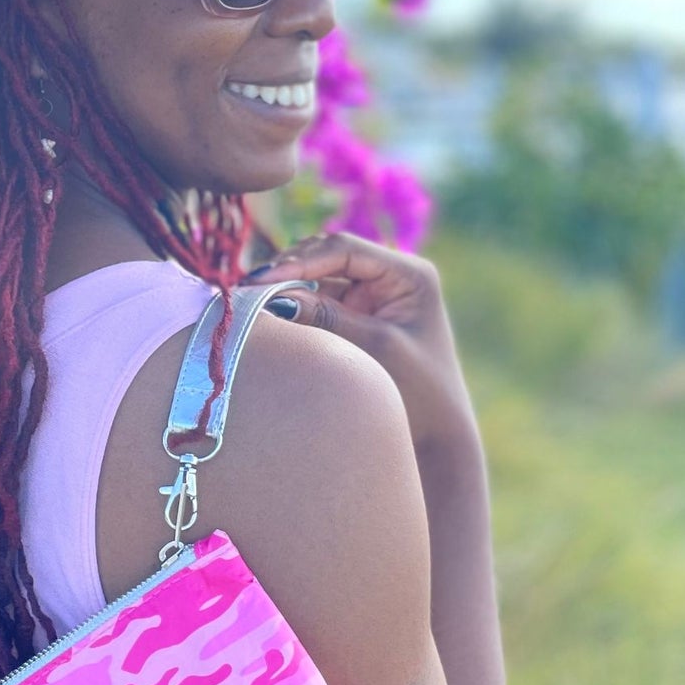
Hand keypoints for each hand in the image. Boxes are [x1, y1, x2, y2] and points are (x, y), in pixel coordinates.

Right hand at [245, 232, 476, 454]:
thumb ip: (327, 319)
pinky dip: (292, 306)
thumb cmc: (421, 393)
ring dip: (286, 287)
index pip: (344, 249)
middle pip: (326, 257)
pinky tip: (266, 315)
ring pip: (316, 278)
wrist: (438, 436)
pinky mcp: (354, 316)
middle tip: (246, 289)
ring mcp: (370, 295)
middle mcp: (389, 276)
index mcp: (408, 274)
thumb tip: (271, 296)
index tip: (262, 281)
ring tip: (250, 300)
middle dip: (288, 270)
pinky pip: (316, 301)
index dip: (301, 261)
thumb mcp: (375, 350)